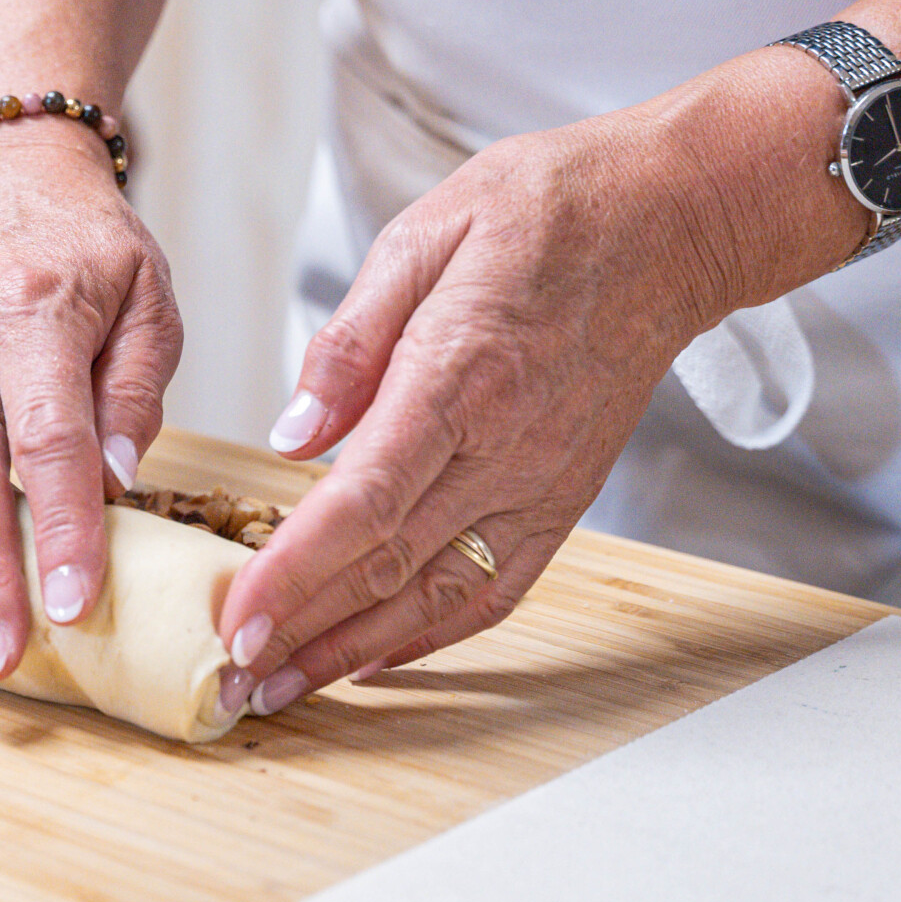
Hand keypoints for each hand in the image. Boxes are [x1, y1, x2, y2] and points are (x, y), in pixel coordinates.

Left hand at [219, 64, 835, 714]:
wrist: (672, 221)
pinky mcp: (563, 502)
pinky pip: (492, 592)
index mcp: (462, 375)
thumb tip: (292, 438)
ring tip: (279, 689)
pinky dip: (426, 638)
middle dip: (300, 632)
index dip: (296, 573)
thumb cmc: (546, 212)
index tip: (237, 619)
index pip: (365, 502)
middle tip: (228, 677)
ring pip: (435, 599)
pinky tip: (367, 660)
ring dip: (351, 655)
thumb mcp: (424, 234)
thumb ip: (350, 342)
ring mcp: (541, 485)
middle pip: (388, 567)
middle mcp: (507, 448)